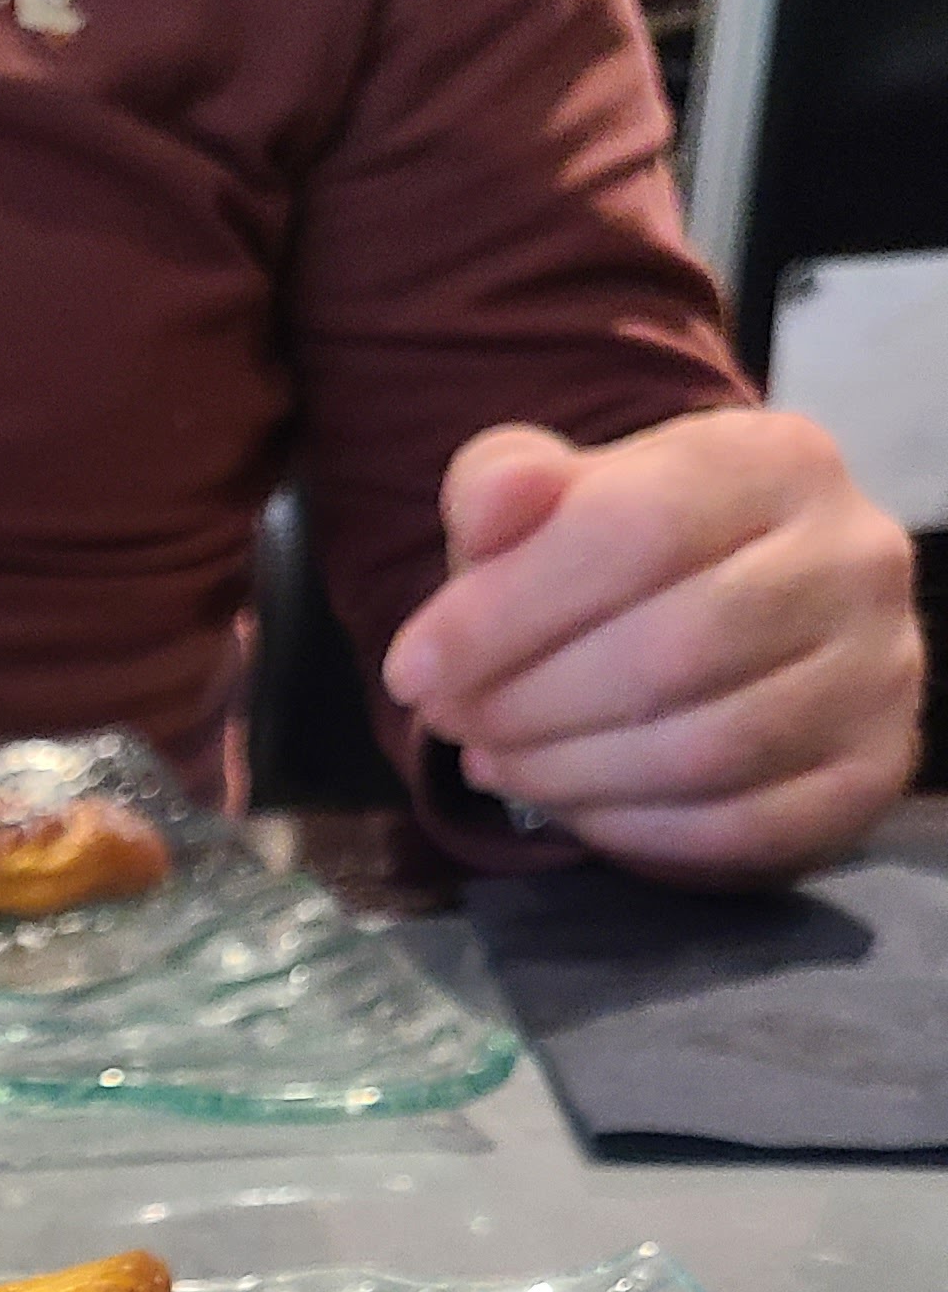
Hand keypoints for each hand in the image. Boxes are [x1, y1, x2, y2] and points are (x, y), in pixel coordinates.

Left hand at [381, 410, 922, 885]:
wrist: (747, 617)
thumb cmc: (632, 561)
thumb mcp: (562, 499)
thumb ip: (511, 486)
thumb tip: (490, 502)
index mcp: (778, 459)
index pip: (634, 529)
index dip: (503, 613)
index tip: (411, 671)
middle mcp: (855, 556)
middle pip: (670, 651)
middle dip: (530, 705)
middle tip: (456, 727)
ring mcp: (879, 670)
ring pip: (705, 749)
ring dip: (569, 774)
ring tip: (496, 764)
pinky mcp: (871, 773)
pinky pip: (740, 827)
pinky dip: (632, 831)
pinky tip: (570, 808)